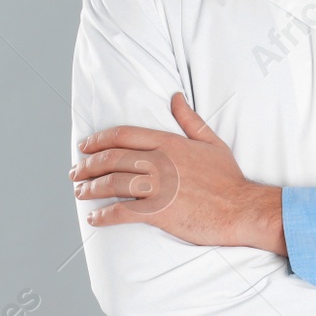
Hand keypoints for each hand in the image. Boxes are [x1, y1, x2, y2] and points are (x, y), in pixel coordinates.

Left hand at [73, 93, 282, 252]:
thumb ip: (190, 120)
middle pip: (112, 159)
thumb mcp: (212, 142)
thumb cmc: (228, 178)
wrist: (240, 209)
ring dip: (91, 189)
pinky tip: (94, 218)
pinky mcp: (158, 212)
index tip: (85, 146)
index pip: (123, 135)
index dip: (99, 140)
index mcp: (169, 143)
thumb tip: (176, 97)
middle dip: (88, 165)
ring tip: (80, 193)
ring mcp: (157, 187)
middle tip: (76, 172)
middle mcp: (159, 162)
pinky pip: (122, 212)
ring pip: (112, 183)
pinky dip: (104, 216)